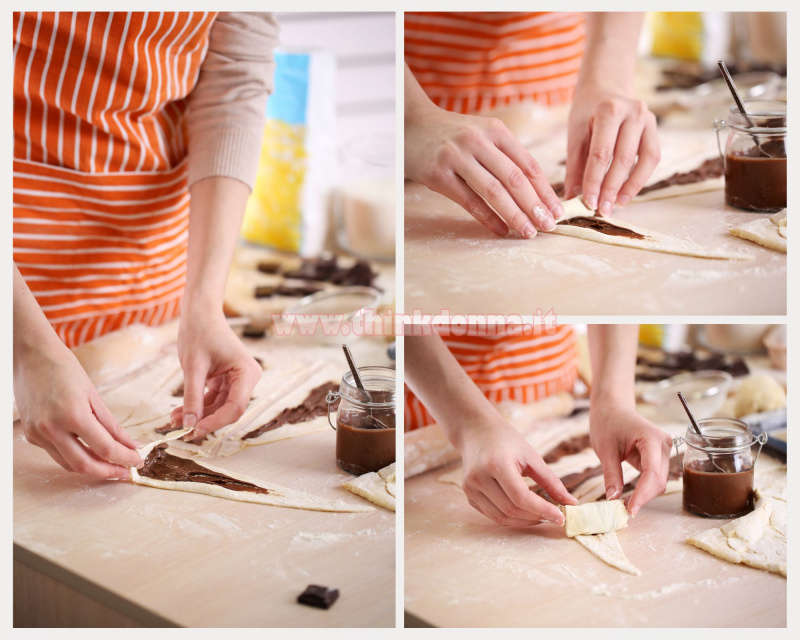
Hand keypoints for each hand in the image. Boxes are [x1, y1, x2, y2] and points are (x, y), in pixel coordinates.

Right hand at [14, 340, 141, 478]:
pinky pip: (56, 453)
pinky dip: (75, 456)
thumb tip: (130, 444)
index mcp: (73, 415)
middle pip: (84, 465)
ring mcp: (38, 434)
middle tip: (127, 472)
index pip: (104, 448)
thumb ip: (111, 425)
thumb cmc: (64, 369)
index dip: (124, 458)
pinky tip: (90, 452)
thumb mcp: (93, 395)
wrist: (31, 356)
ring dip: (92, 468)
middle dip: (109, 472)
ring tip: (112, 465)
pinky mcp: (31, 435)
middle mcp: (52, 429)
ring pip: (68, 464)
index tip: (138, 461)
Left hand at [173, 311, 261, 440]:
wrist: (200, 313)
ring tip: (173, 420)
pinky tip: (179, 413)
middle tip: (181, 431)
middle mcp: (246, 378)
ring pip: (219, 408)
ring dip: (197, 415)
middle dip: (205, 420)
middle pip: (229, 410)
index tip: (193, 430)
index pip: (236, 407)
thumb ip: (192, 397)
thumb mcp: (193, 367)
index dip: (215, 422)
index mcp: (247, 373)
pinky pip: (213, 400)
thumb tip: (188, 425)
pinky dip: (197, 406)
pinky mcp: (226, 381)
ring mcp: (237, 380)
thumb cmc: (200, 332)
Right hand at [405, 101, 563, 237]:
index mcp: (495, 130)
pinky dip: (488, 218)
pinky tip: (501, 230)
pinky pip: (469, 201)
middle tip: (549, 226)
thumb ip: (505, 156)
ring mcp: (457, 157)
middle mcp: (477, 141)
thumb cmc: (452, 135)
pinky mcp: (438, 174)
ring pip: (494, 191)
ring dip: (515, 215)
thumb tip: (535, 193)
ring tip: (528, 232)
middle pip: (515, 179)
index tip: (558, 211)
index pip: (528, 164)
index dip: (546, 190)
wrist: (411, 124)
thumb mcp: (481, 134)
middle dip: (535, 206)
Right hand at [457, 414, 577, 526]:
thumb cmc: (506, 441)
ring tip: (540, 516)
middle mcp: (479, 477)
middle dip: (535, 517)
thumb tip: (571, 503)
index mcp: (496, 464)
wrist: (477, 432)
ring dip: (524, 522)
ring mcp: (470, 488)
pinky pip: (492, 515)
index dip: (542, 510)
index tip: (561, 517)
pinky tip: (523, 511)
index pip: (521, 497)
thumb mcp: (531, 456)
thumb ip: (551, 481)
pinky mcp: (468, 495)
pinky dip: (510, 518)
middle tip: (553, 516)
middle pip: (511, 510)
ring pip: (501, 517)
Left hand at [565, 89, 659, 214]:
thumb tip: (571, 199)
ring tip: (617, 205)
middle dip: (612, 188)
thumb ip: (574, 167)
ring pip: (645, 159)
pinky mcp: (655, 129)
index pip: (601, 153)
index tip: (589, 203)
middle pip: (623, 158)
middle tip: (602, 209)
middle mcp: (633, 112)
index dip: (595, 181)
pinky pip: (652, 158)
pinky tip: (627, 194)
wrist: (606, 89)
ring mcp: (648, 120)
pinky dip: (640, 178)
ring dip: (631, 186)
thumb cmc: (588, 114)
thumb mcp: (575, 135)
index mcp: (609, 110)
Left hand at [590, 403, 671, 515]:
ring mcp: (664, 449)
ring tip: (625, 503)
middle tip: (624, 510)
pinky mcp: (660, 455)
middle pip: (659, 480)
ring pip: (659, 481)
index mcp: (650, 438)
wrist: (612, 408)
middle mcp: (663, 444)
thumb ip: (611, 475)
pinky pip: (655, 477)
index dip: (642, 495)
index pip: (652, 473)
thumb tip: (614, 499)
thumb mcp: (605, 450)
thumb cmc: (607, 423)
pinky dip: (645, 487)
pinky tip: (631, 495)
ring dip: (645, 494)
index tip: (630, 510)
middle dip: (643, 497)